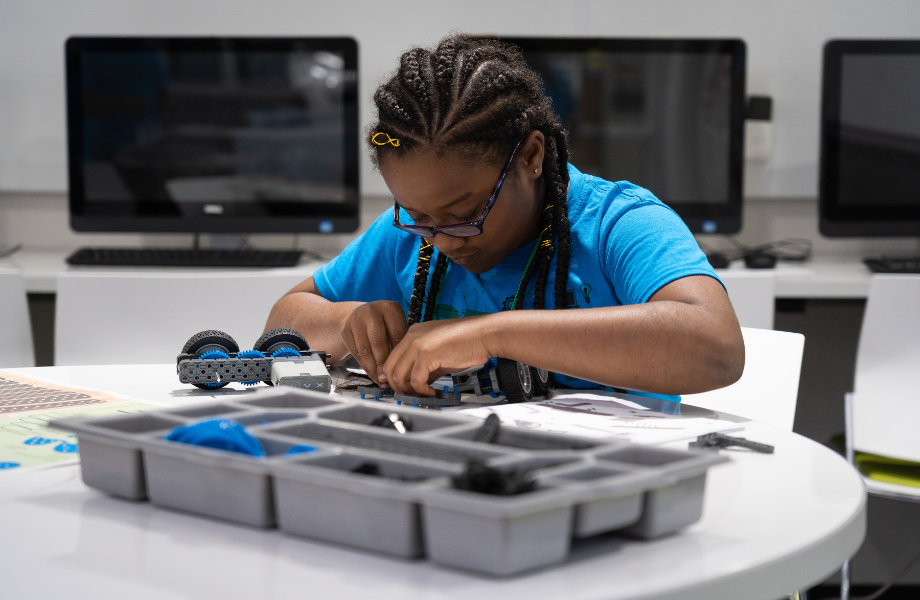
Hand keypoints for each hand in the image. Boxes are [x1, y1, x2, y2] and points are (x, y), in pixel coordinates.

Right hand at [339, 300, 407, 384]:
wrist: (361, 315)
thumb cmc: (385, 324)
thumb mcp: (396, 326)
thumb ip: (400, 342)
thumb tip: (400, 368)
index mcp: (390, 308)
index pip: (396, 335)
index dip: (398, 354)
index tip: (400, 369)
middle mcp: (372, 310)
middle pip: (378, 342)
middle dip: (383, 364)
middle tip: (388, 378)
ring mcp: (356, 318)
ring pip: (365, 349)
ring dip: (373, 368)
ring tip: (380, 380)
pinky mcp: (345, 329)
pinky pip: (356, 352)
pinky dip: (365, 366)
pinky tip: (372, 374)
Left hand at [380, 315, 496, 395]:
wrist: (486, 335)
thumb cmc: (469, 342)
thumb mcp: (440, 353)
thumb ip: (426, 366)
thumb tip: (418, 383)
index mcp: (414, 334)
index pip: (392, 359)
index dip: (394, 378)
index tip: (401, 389)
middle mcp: (412, 337)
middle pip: (390, 368)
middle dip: (397, 387)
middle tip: (410, 396)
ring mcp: (418, 344)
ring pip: (398, 375)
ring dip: (409, 391)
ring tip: (422, 395)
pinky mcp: (427, 354)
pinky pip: (415, 380)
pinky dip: (422, 391)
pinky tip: (432, 392)